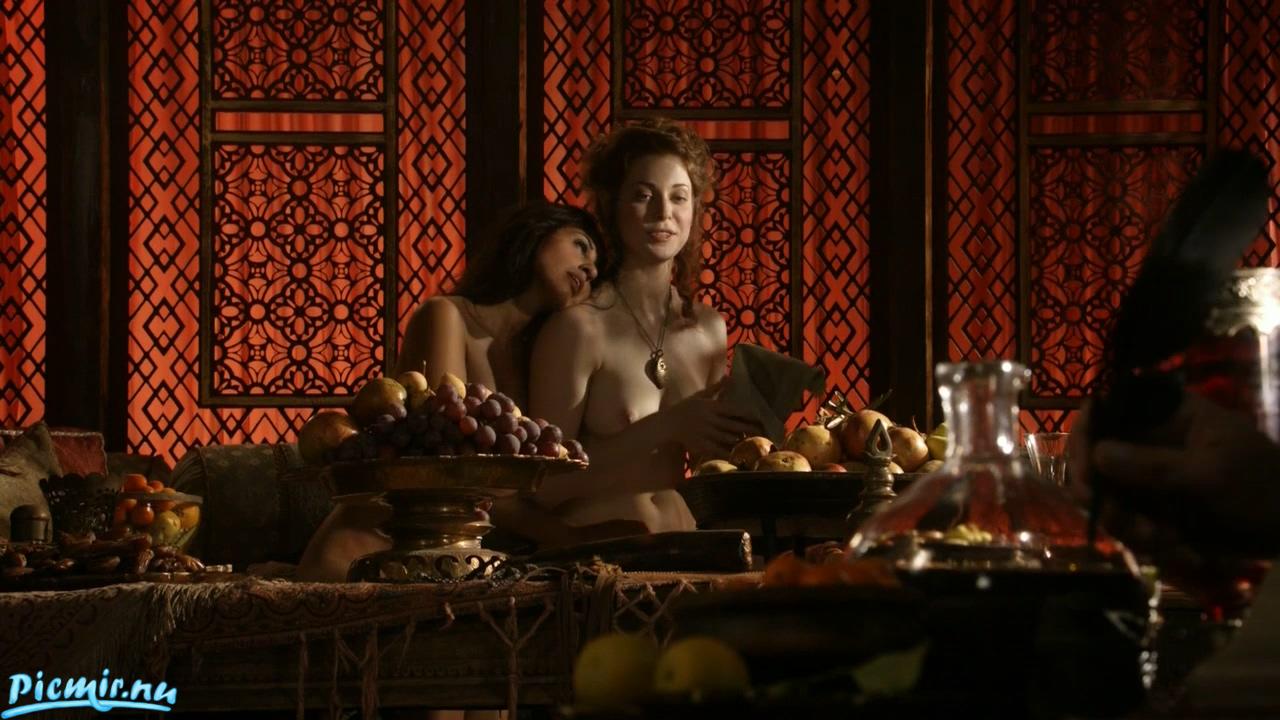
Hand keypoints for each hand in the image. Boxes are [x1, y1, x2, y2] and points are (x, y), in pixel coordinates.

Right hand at [668, 382, 760, 460]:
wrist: (668, 424)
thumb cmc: (685, 408)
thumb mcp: (700, 396)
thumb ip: (716, 388)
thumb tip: (729, 376)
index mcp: (710, 407)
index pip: (733, 410)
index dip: (747, 414)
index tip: (759, 417)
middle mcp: (709, 420)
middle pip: (733, 425)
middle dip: (748, 429)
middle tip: (762, 431)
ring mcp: (705, 433)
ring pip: (727, 438)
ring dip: (740, 440)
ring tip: (753, 442)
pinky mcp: (701, 444)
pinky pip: (717, 449)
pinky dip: (727, 451)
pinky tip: (736, 453)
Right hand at [1070, 393, 1279, 559]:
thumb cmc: (1262, 487)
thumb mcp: (1211, 474)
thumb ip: (1152, 465)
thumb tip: (1095, 454)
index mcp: (1165, 415)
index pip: (1104, 409)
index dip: (1084, 437)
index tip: (1084, 476)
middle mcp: (1148, 441)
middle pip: (1093, 459)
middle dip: (1102, 497)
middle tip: (1121, 523)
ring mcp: (1149, 477)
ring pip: (1106, 498)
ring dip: (1129, 527)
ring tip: (1166, 544)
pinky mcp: (1154, 510)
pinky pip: (1128, 525)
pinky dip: (1149, 543)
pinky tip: (1185, 553)